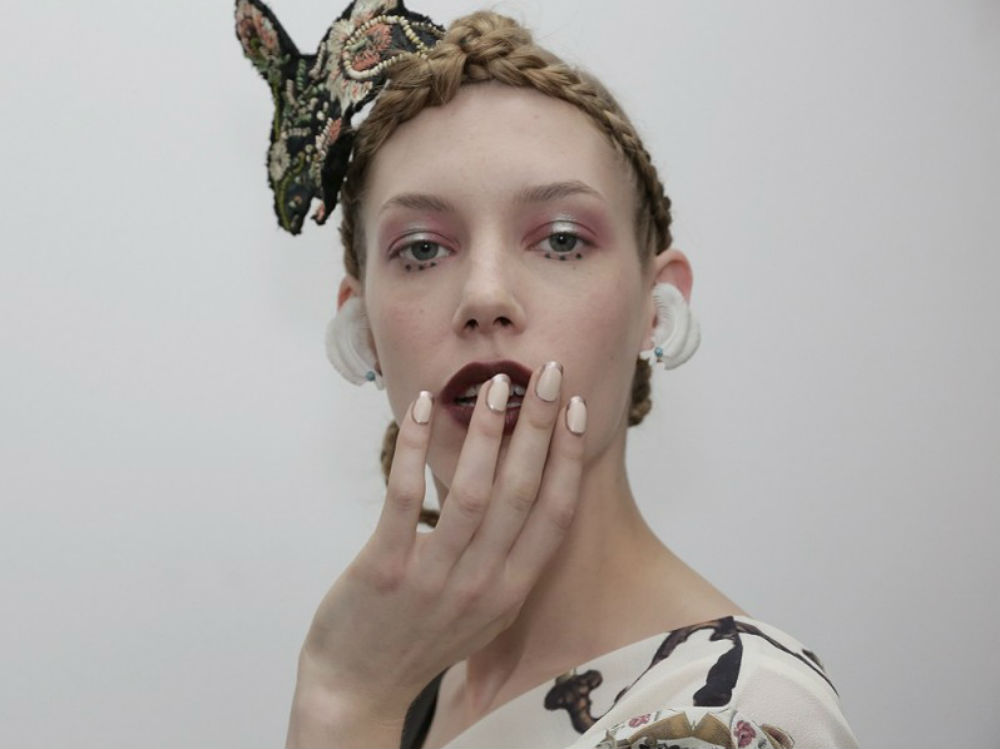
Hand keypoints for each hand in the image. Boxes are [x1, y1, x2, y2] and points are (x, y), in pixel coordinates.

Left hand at [290, 361, 586, 742]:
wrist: (360, 688)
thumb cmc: (426, 637)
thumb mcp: (486, 609)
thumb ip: (510, 559)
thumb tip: (531, 491)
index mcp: (511, 590)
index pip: (554, 514)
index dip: (567, 458)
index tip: (575, 409)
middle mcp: (482, 586)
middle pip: (520, 493)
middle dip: (537, 427)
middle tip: (547, 373)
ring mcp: (433, 579)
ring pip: (471, 493)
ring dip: (487, 432)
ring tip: (496, 384)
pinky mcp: (384, 569)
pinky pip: (404, 497)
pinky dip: (414, 447)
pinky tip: (421, 407)